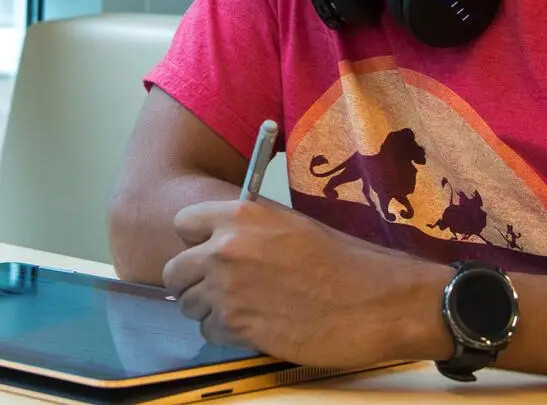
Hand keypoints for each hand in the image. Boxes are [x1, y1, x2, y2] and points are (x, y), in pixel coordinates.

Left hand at [161, 199, 452, 366]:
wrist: (371, 300)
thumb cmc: (340, 260)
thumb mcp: (290, 225)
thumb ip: (249, 229)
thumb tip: (218, 240)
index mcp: (241, 215)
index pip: (183, 223)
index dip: (196, 239)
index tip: (210, 248)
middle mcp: (225, 248)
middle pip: (175, 270)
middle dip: (194, 279)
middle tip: (224, 285)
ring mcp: (227, 290)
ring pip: (189, 305)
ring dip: (210, 308)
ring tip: (247, 304)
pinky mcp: (236, 327)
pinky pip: (209, 331)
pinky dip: (227, 331)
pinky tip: (259, 322)